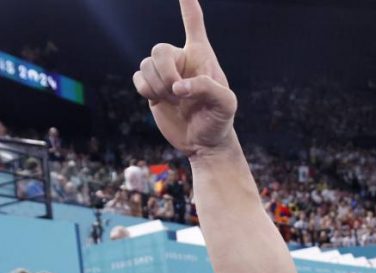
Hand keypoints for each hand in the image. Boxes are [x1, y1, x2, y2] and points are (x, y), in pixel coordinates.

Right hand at [133, 0, 237, 157]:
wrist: (205, 143)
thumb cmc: (220, 121)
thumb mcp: (226, 104)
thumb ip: (206, 88)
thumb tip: (179, 87)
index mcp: (202, 56)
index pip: (194, 24)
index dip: (187, 5)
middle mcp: (182, 61)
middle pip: (159, 49)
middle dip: (166, 73)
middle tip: (178, 93)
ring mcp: (165, 74)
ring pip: (146, 64)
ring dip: (158, 86)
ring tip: (175, 101)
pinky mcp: (152, 89)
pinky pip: (138, 78)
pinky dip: (146, 90)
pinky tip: (159, 101)